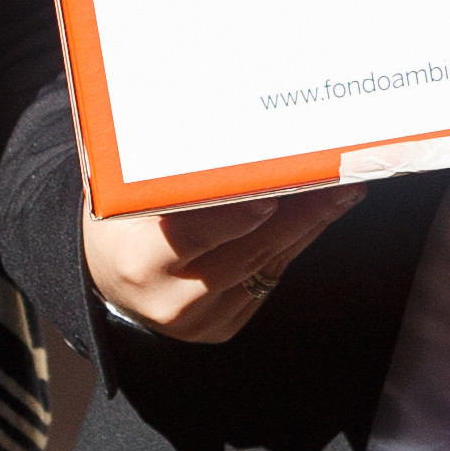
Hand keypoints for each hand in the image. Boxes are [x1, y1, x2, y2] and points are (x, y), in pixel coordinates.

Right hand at [80, 183, 362, 344]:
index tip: (275, 188)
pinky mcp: (223, 326)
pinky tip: (320, 214)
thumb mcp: (122, 194)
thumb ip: (164, 172)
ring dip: (310, 224)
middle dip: (298, 210)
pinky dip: (297, 242)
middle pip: (247, 249)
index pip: (193, 233)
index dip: (236, 213)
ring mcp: (200, 318)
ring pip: (268, 264)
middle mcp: (171, 297)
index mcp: (138, 259)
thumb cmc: (120, 222)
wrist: (107, 280)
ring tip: (342, 188)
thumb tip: (224, 125)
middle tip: (333, 175)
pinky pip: (270, 278)